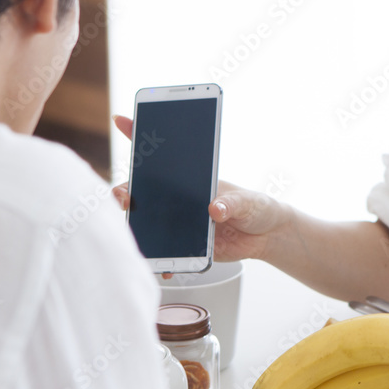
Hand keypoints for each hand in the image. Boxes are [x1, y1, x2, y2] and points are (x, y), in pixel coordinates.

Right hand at [110, 115, 292, 263]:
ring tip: (137, 235)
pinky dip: (161, 261)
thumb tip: (214, 210)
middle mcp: (180, 199)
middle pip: (143, 191)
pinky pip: (167, 253)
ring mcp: (180, 222)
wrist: (267, 237)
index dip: (140, 134)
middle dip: (125, 191)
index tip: (122, 120)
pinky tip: (163, 268)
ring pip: (148, 223)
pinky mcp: (186, 246)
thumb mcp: (248, 201)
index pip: (162, 155)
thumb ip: (231, 203)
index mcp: (193, 179)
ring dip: (137, 228)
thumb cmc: (257, 208)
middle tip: (124, 197)